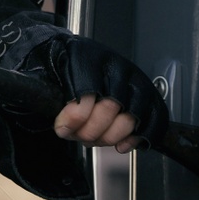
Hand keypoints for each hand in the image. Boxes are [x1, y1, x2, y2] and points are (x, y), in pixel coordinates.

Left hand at [21, 34, 168, 152]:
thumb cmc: (61, 66)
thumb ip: (46, 93)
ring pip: (131, 117)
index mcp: (87, 55)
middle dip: (91, 131)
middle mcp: (115, 64)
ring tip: (95, 139)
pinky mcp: (148, 93)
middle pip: (110, 107)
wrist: (76, 55)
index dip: (75, 117)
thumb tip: (62, 124)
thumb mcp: (45, 72)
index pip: (87, 90)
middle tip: (78, 136)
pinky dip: (138, 138)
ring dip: (111, 137)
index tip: (63, 128)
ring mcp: (134, 78)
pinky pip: (154, 120)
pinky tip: (122, 144)